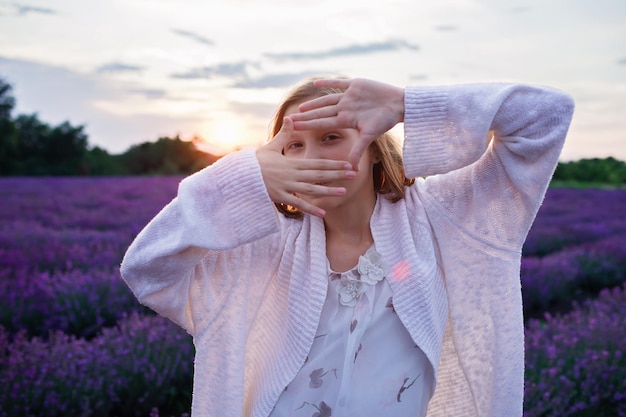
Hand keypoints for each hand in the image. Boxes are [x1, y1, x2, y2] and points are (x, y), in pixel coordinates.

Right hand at [256, 116, 355, 216]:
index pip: (318, 162)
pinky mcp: (280, 196)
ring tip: (344, 191)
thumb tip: (291, 117)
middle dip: (337, 174)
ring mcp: (287, 185)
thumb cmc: (256, 161)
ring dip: (328, 190)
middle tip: (354, 174)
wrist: (240, 174)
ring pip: (312, 188)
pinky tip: (322, 213)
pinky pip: (297, 204)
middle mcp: (293, 173)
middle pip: (319, 174)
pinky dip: (310, 208)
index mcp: (293, 162)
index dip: (334, 163)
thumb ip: (284, 134)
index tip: (347, 163)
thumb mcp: (271, 146)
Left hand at [290, 78, 404, 169]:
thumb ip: (358, 150)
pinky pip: (339, 83)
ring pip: (327, 99)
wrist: (399, 104)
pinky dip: (328, 83)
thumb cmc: (385, 121)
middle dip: (305, 116)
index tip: (294, 127)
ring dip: (314, 103)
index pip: (322, 123)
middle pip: (321, 112)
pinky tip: (316, 83)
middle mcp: (345, 108)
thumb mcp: (369, 136)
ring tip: (301, 108)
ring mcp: (349, 97)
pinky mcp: (355, 84)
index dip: (307, 125)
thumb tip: (351, 169)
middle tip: (289, 119)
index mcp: (346, 120)